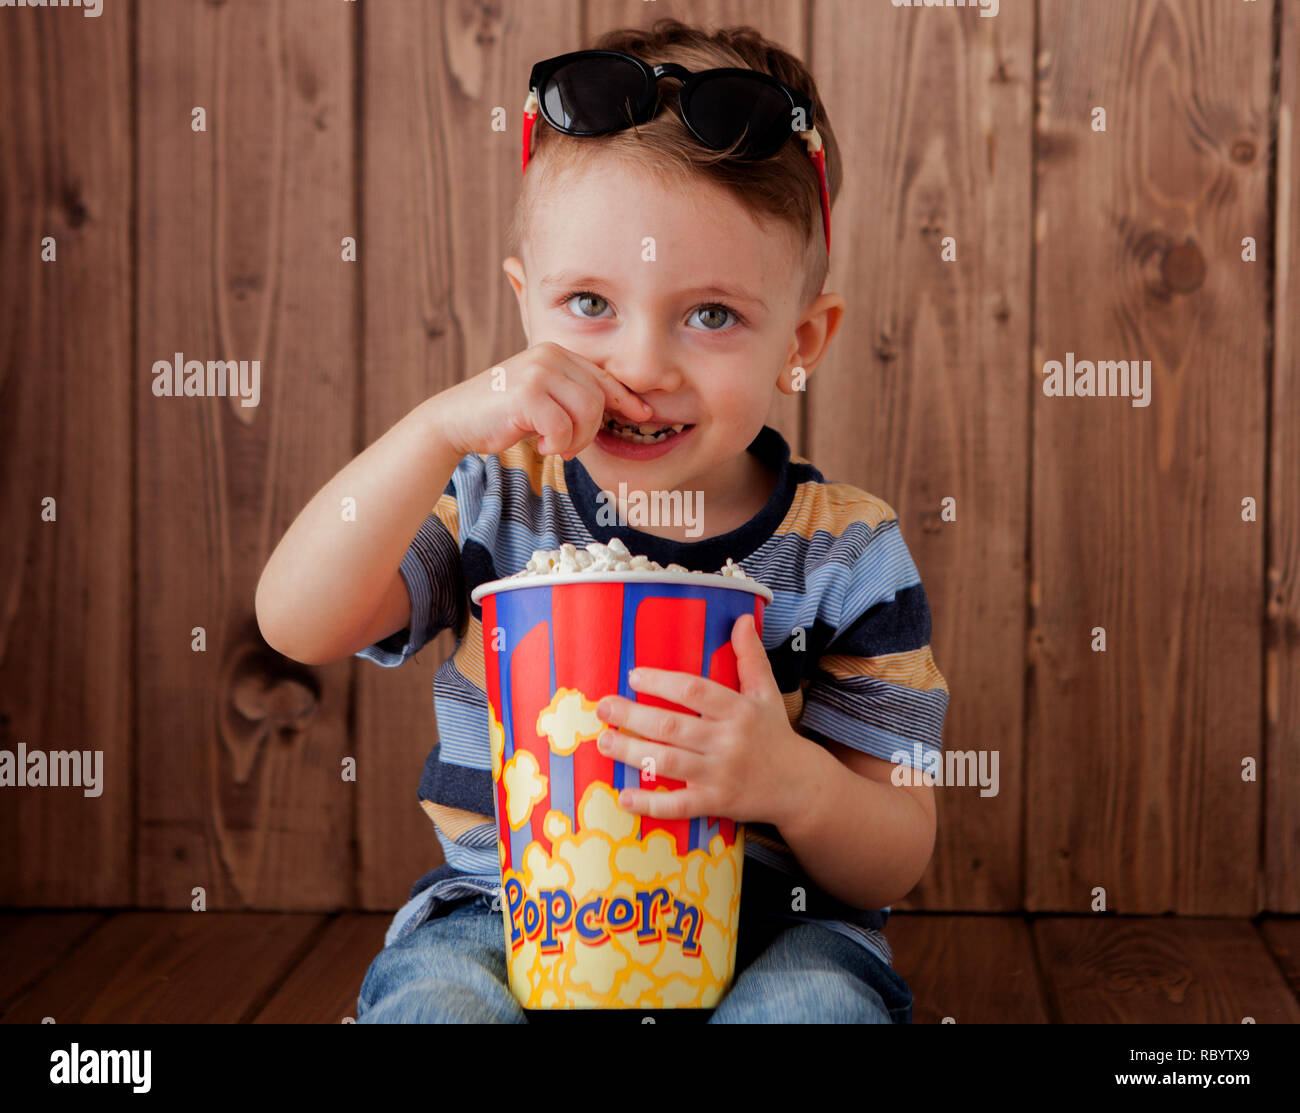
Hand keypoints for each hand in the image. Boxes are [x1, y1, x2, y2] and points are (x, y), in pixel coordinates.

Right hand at [431, 340, 652, 458]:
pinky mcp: (527, 393)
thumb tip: (624, 408)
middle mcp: (550, 355)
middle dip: (590, 432)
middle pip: (599, 399)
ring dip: (575, 440)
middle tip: (568, 447)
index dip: (626, 399)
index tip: (644, 415)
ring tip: (553, 446)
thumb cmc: (502, 415)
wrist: (454, 420)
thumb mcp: (544, 400)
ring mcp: (538, 371)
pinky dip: (555, 444)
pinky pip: (563, 428)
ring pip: (587, 412)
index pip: (603, 377)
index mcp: (557, 354)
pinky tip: (538, 445)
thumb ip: (574, 398)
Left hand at [593, 612, 811, 826]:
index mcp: (739, 710)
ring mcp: (720, 774)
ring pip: (668, 763)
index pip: (694, 691)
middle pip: (672, 727)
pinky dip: (650, 804)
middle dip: (633, 716)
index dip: (661, 682)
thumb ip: (750, 656)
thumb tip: (742, 618)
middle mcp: (728, 741)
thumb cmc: (776, 734)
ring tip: (604, 741)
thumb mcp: (767, 692)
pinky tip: (625, 797)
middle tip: (603, 707)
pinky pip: (678, 805)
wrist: (800, 785)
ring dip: (632, 753)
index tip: (634, 676)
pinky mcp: (716, 803)